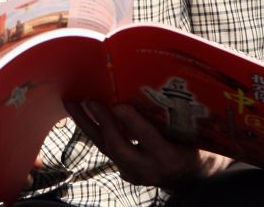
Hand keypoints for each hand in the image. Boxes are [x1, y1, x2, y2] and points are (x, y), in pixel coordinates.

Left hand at [66, 100, 229, 188]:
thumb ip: (169, 117)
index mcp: (169, 156)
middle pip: (119, 146)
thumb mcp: (188, 133)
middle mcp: (149, 168)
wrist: (192, 178)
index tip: (119, 105)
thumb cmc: (191, 146)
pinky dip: (94, 130)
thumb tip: (148, 85)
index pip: (148, 138)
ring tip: (72, 104)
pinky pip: (106, 149)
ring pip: (105, 148)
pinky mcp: (125, 172)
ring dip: (87, 125)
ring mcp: (134, 173)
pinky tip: (82, 114)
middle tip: (89, 100)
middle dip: (102, 122)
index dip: (132, 122)